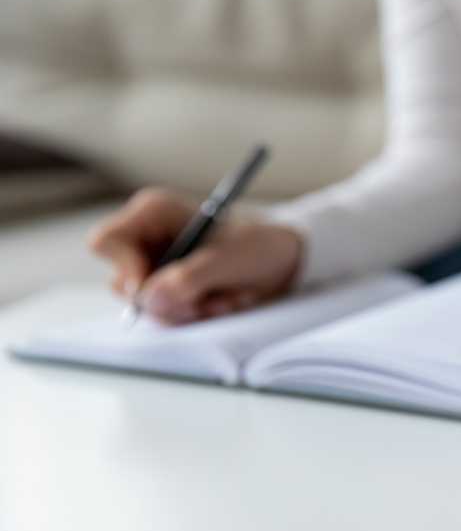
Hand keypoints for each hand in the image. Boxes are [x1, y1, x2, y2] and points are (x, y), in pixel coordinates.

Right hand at [89, 187, 303, 324]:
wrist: (284, 263)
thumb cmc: (259, 246)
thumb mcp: (229, 260)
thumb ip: (189, 277)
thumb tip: (148, 297)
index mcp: (152, 213)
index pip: (107, 242)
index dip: (125, 269)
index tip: (154, 288)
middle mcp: (146, 240)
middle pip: (123, 283)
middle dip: (167, 299)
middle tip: (205, 300)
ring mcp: (155, 267)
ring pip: (146, 305)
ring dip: (188, 309)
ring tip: (224, 298)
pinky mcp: (169, 291)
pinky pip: (165, 316)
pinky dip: (195, 316)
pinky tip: (221, 302)